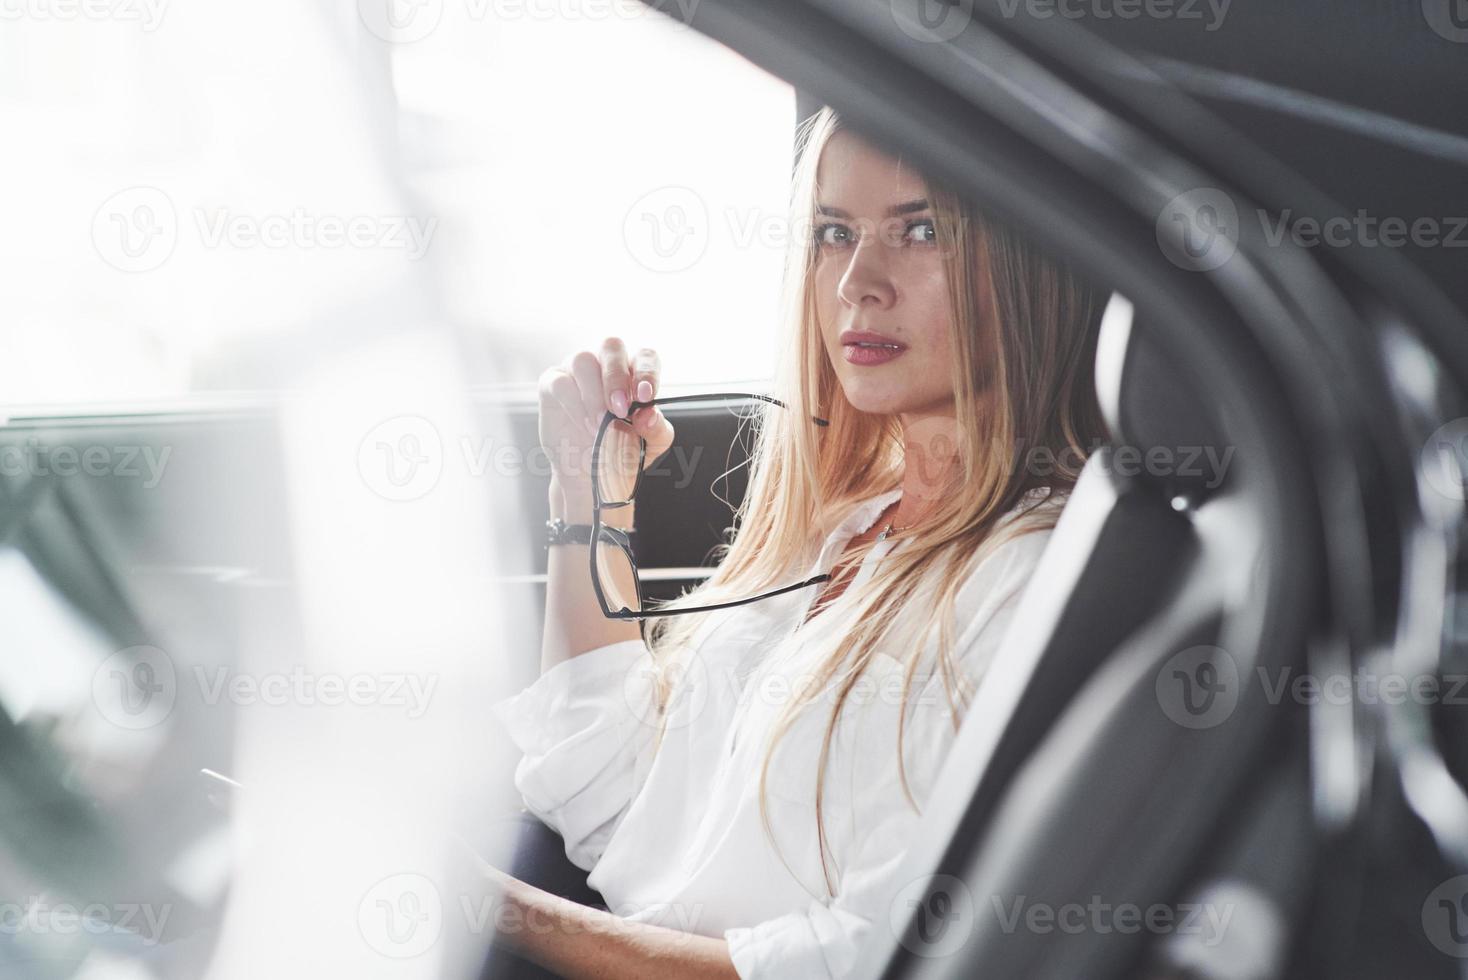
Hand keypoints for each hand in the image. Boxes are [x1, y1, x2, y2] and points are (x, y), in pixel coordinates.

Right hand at [537, 337, 675, 504]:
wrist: (591, 471)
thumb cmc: (622, 448)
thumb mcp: (649, 444)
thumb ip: (655, 428)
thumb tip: (649, 414)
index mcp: (634, 370)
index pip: (644, 356)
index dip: (646, 372)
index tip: (645, 397)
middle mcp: (605, 363)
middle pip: (611, 346)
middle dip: (617, 377)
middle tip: (620, 409)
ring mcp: (576, 370)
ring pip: (583, 361)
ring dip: (594, 395)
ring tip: (600, 424)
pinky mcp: (552, 383)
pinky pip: (560, 382)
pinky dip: (574, 405)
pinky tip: (584, 424)